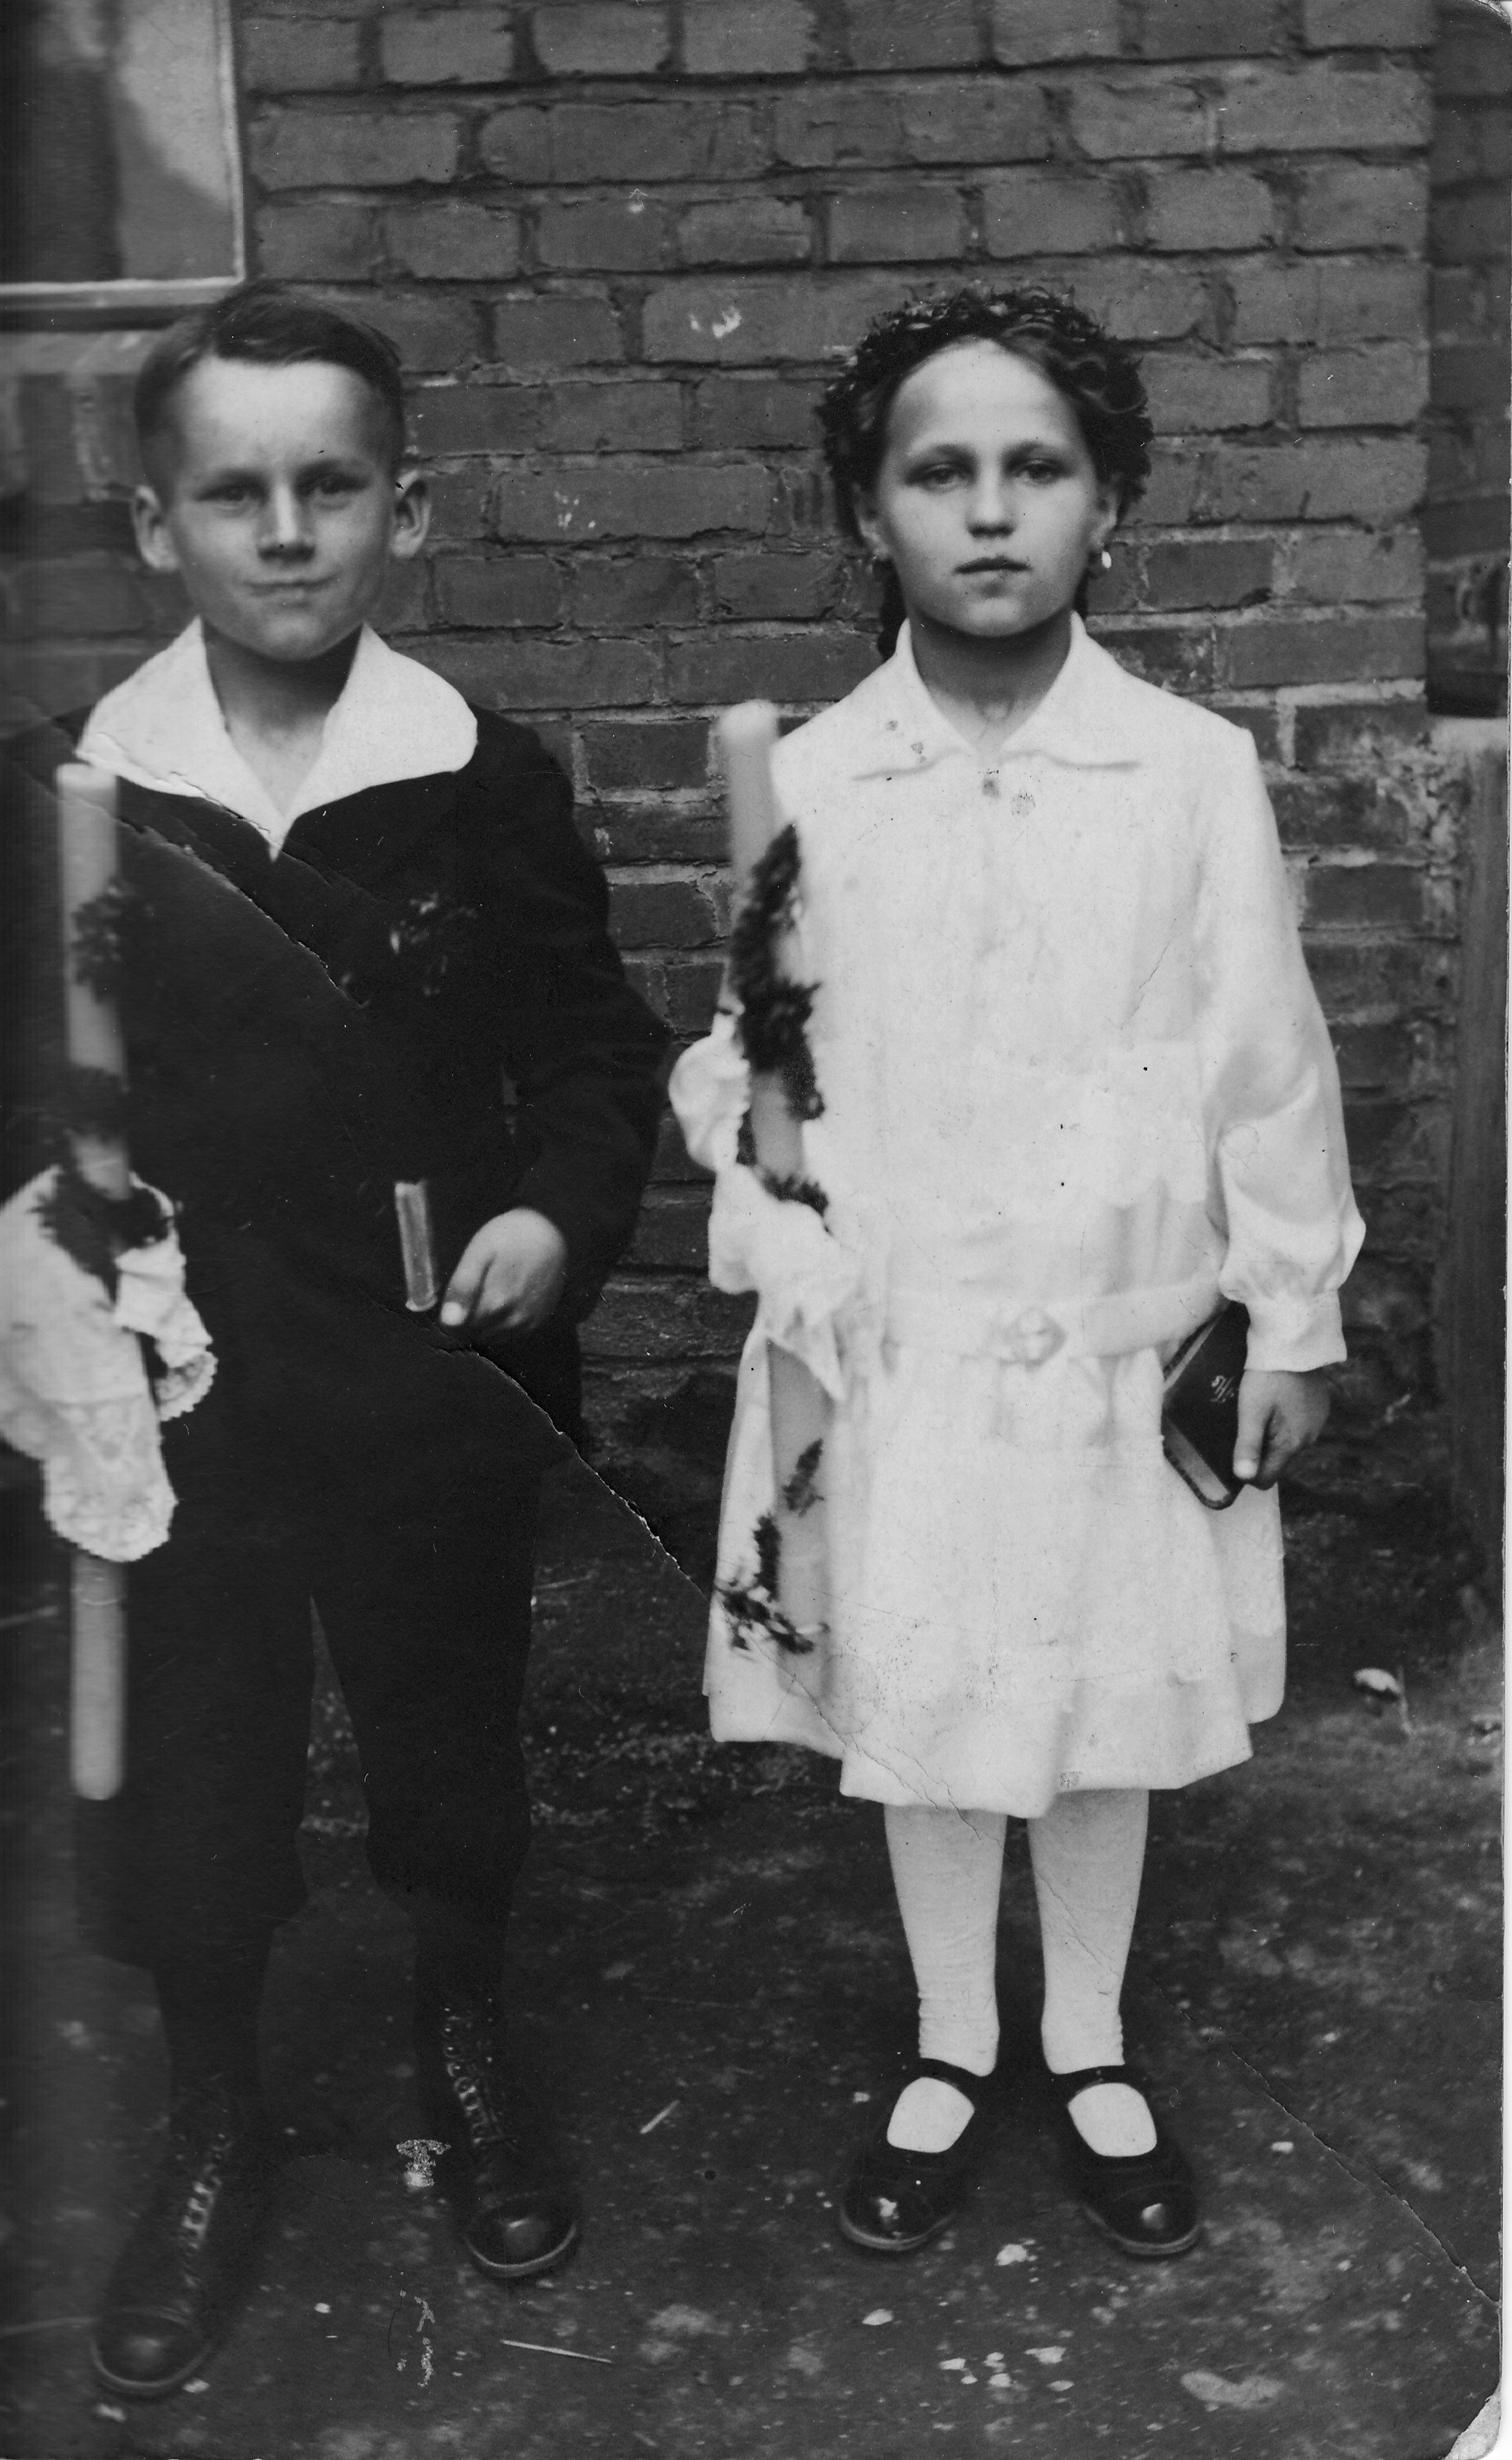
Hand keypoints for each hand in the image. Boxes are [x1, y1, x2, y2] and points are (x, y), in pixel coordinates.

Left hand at [439, 1208, 568, 1335]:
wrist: (551, 1231)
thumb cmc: (510, 1237)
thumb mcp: (479, 1253)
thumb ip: (463, 1287)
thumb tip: (448, 1322)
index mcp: (494, 1304)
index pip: (456, 1329)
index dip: (450, 1313)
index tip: (455, 1295)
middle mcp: (513, 1321)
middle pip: (474, 1334)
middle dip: (466, 1318)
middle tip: (472, 1288)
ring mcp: (528, 1323)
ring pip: (492, 1336)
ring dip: (484, 1322)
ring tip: (489, 1291)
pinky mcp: (539, 1320)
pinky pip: (511, 1333)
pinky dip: (502, 1322)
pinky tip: (505, 1298)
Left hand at [1233, 1367, 1330, 1487]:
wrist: (1294, 1343)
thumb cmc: (1268, 1377)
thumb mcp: (1251, 1411)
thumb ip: (1248, 1446)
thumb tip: (1244, 1478)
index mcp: (1292, 1443)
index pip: (1267, 1478)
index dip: (1247, 1471)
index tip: (1233, 1451)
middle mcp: (1310, 1439)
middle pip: (1277, 1461)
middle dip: (1258, 1451)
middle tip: (1242, 1424)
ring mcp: (1317, 1424)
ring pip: (1286, 1443)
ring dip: (1270, 1435)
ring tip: (1257, 1410)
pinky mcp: (1319, 1409)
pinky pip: (1296, 1426)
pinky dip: (1282, 1421)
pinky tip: (1273, 1402)